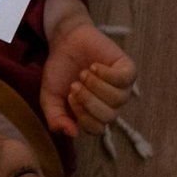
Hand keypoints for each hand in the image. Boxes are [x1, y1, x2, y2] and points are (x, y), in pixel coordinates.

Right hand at [39, 10, 135, 137]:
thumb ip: (55, 118)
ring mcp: (122, 88)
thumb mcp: (50, 97)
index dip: (81, 115)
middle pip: (109, 116)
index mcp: (94, 114)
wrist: (65, 42)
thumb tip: (72, 133)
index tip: (68, 96)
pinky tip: (94, 66)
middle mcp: (111, 104)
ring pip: (118, 99)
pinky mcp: (127, 70)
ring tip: (84, 73)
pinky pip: (124, 79)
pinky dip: (106, 74)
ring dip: (96, 85)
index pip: (96, 129)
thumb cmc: (60, 71)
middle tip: (75, 84)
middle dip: (88, 100)